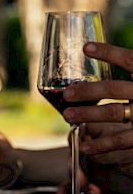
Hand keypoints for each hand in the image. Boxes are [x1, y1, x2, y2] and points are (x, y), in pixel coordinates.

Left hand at [62, 42, 132, 160]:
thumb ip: (131, 67)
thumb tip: (95, 48)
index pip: (130, 60)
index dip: (109, 53)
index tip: (86, 48)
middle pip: (115, 89)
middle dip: (88, 91)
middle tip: (67, 94)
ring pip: (114, 113)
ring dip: (88, 114)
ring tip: (68, 116)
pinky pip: (121, 141)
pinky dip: (101, 145)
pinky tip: (83, 146)